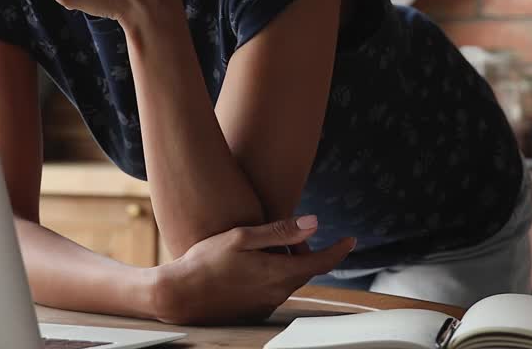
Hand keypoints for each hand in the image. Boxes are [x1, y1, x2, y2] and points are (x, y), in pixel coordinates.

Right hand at [150, 215, 354, 325]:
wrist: (181, 294)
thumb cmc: (207, 261)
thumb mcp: (242, 237)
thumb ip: (280, 231)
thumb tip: (315, 222)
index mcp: (278, 273)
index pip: (321, 262)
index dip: (339, 250)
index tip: (350, 240)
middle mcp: (277, 293)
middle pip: (305, 269)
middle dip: (304, 250)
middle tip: (286, 234)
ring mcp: (266, 304)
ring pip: (289, 279)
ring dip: (287, 262)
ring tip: (262, 247)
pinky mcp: (255, 310)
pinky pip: (275, 289)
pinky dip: (273, 274)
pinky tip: (250, 265)